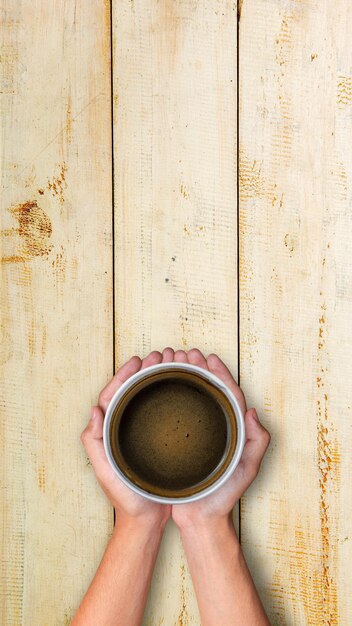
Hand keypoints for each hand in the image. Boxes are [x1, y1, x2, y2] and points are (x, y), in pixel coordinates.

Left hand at [80, 350, 171, 528]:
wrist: (145, 520)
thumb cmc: (125, 499)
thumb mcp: (105, 472)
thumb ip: (94, 443)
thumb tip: (93, 410)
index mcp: (109, 431)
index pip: (114, 395)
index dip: (125, 374)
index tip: (139, 360)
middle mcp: (125, 429)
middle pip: (134, 391)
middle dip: (146, 370)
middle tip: (163, 355)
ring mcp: (141, 434)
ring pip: (149, 399)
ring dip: (160, 380)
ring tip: (175, 364)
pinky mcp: (158, 441)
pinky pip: (163, 413)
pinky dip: (171, 398)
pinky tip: (184, 389)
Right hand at [170, 349, 270, 529]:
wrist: (201, 520)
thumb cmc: (224, 496)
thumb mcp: (246, 469)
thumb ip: (256, 442)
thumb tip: (251, 411)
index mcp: (230, 429)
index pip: (226, 393)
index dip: (218, 372)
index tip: (207, 357)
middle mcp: (212, 428)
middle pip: (205, 390)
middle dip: (196, 369)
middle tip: (184, 354)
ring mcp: (194, 435)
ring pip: (187, 399)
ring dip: (180, 378)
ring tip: (170, 362)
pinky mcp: (176, 444)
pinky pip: (172, 415)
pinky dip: (166, 398)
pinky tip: (155, 389)